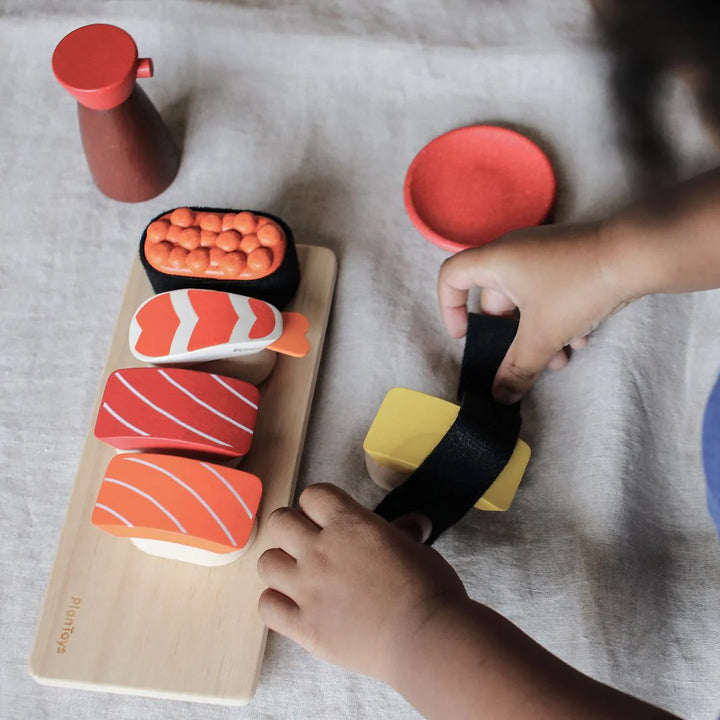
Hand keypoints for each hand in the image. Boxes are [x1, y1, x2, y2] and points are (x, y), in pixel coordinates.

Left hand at [257, 484, 466, 682]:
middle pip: (280, 521)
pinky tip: (293, 606)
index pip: (312, 494)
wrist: (423, 638)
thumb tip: (414, 523)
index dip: (319, 504)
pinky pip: (267, 606)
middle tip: (309, 543)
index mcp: (348, 524)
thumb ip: (403, 532)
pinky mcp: (303, 626)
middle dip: (292, 527)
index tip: (328, 517)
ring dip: (281, 565)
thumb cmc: (428, 587)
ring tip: (299, 575)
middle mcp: (319, 551)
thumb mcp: (417, 547)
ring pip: (266, 562)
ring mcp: (307, 589)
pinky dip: (276, 603)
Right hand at [438, 222, 631, 403]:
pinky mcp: (569, 258)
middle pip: (494, 299)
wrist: (636, 254)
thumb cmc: (576, 286)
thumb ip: (517, 369)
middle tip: (527, 361)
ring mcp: (543, 254)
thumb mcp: (542, 335)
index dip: (449, 308)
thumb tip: (500, 397)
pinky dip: (558, 317)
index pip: (452, 276)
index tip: (465, 336)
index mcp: (495, 261)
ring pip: (527, 301)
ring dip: (538, 334)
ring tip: (561, 359)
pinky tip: (582, 340)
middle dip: (511, 337)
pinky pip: (549, 291)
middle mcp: (514, 253)